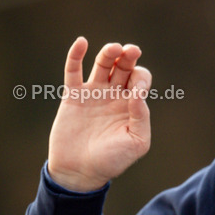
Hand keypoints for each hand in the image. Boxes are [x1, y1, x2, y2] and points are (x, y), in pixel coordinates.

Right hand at [47, 38, 151, 191]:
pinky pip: (73, 71)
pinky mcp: (73, 96)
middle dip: (129, 56)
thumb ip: (141, 118)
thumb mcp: (136, 142)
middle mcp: (113, 95)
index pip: (140, 79)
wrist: (80, 172)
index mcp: (131, 105)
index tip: (135, 92)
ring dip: (109, 53)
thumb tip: (138, 93)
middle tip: (132, 50)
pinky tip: (81, 42)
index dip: (141, 78)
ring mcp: (93, 94)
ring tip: (114, 49)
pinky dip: (75, 55)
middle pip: (124, 66)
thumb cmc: (112, 161)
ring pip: (102, 64)